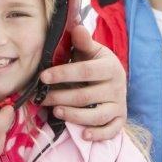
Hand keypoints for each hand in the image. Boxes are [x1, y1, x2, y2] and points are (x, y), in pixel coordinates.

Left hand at [39, 25, 126, 140]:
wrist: (115, 79)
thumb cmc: (96, 64)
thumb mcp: (91, 51)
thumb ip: (83, 42)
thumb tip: (76, 27)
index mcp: (109, 66)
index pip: (84, 71)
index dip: (62, 74)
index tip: (42, 77)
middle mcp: (117, 86)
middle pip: (86, 96)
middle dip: (60, 97)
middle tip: (41, 98)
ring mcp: (119, 104)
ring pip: (96, 115)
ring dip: (74, 115)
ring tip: (55, 111)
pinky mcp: (119, 119)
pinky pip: (111, 130)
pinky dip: (98, 134)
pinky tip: (83, 135)